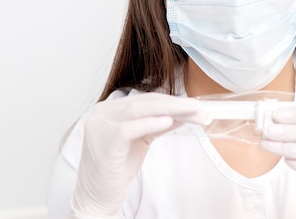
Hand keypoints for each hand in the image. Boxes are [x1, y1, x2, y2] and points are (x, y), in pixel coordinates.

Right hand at [71, 92, 209, 218]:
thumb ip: (159, 124)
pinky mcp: (104, 143)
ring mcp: (100, 126)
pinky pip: (129, 128)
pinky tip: (168, 122)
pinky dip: (150, 123)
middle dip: (175, 104)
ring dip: (170, 110)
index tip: (195, 106)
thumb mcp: (142, 140)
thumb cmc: (116, 168)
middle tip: (199, 108)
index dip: (172, 100)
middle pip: (144, 101)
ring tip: (191, 111)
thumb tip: (185, 113)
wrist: (97, 196)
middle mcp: (102, 114)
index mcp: (109, 109)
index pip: (145, 99)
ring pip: (138, 109)